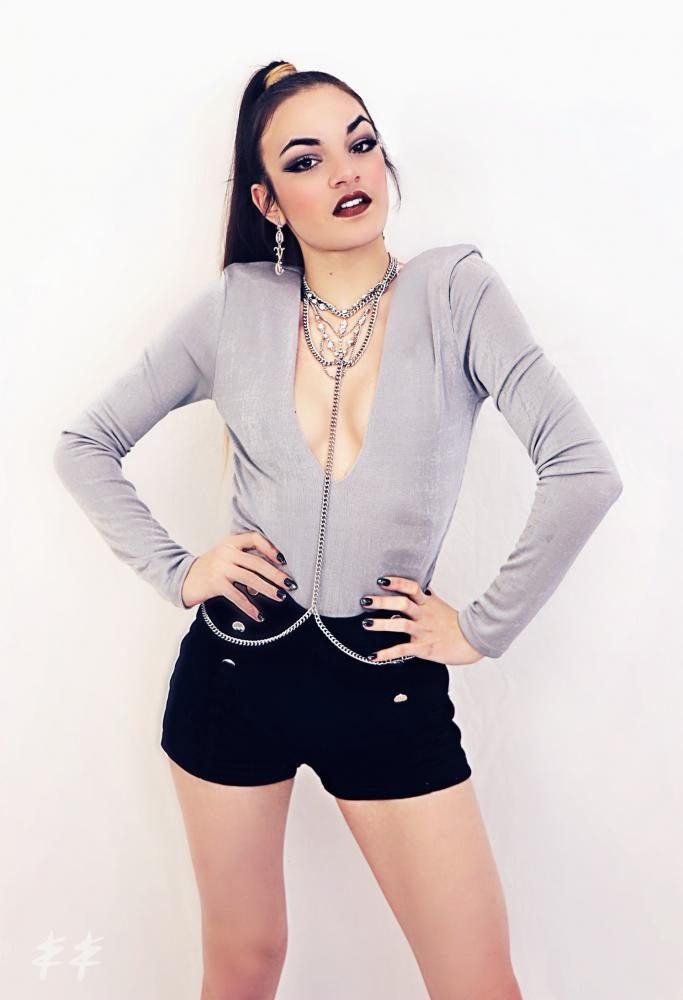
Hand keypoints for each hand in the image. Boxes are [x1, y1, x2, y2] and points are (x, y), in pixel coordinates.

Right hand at [180, 531, 297, 620]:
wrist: (184, 578)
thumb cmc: (211, 568)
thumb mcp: (227, 556)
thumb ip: (246, 558)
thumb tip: (275, 573)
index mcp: (231, 542)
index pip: (255, 538)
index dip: (270, 547)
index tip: (283, 560)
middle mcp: (226, 552)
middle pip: (257, 562)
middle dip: (276, 574)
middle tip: (290, 584)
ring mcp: (220, 568)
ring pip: (250, 579)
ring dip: (268, 590)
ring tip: (280, 597)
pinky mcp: (216, 584)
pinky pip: (238, 597)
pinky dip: (250, 608)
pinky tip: (259, 616)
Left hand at [360, 576, 484, 664]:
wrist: (473, 641)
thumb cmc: (455, 624)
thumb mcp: (440, 605)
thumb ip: (427, 596)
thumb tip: (420, 585)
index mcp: (428, 603)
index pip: (412, 587)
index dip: (396, 582)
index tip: (381, 580)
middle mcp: (424, 615)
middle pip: (403, 603)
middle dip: (382, 601)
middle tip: (364, 600)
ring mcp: (424, 632)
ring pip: (401, 624)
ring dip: (381, 624)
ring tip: (366, 623)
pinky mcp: (424, 648)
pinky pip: (403, 650)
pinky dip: (387, 654)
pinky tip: (374, 656)